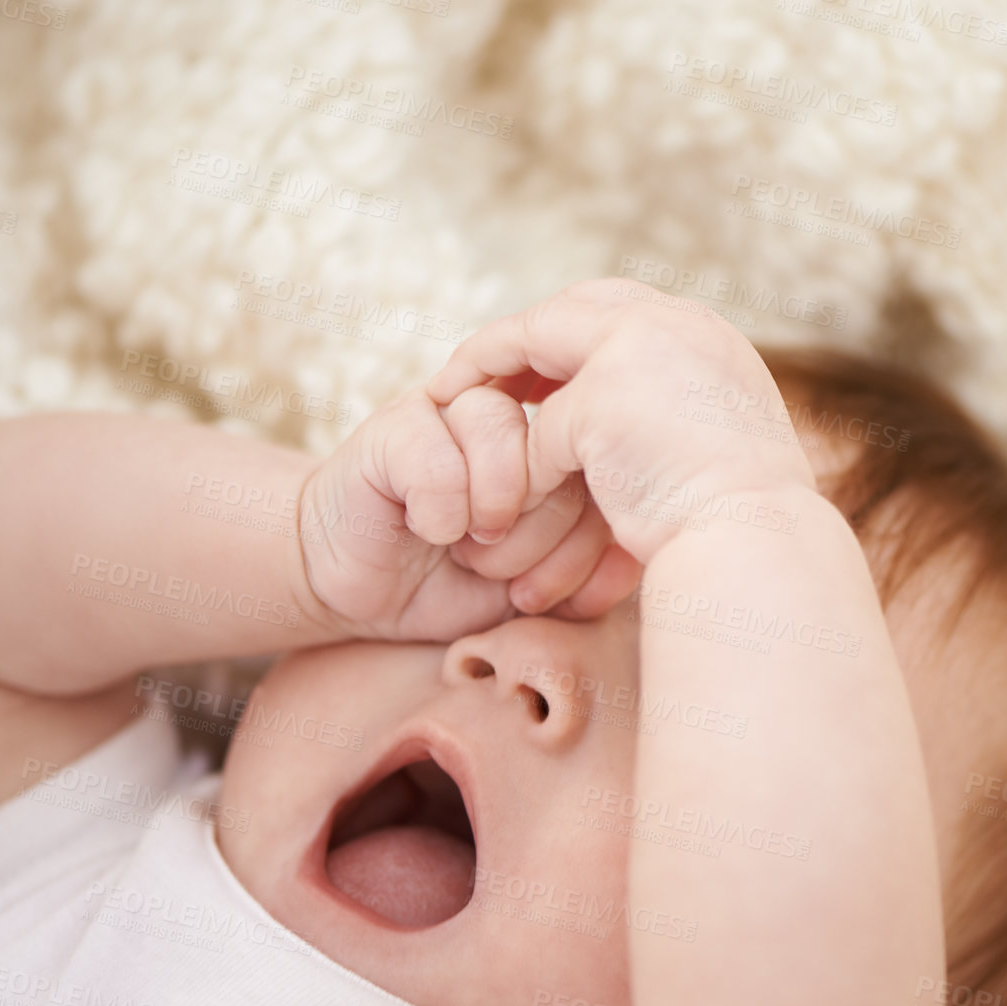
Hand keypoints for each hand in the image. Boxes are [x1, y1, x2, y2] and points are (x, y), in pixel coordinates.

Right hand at [298, 385, 638, 641]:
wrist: (363, 592)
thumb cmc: (459, 584)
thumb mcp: (542, 577)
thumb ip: (590, 553)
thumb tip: (643, 543)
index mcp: (555, 444)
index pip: (608, 458)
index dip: (598, 531)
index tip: (569, 593)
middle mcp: (507, 416)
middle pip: (563, 440)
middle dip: (547, 530)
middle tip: (516, 578)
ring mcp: (450, 411)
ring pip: (505, 427)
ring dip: (498, 509)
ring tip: (477, 550)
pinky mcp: (394, 427)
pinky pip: (440, 454)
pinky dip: (444, 511)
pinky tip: (433, 534)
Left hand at [426, 279, 816, 563]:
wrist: (761, 548)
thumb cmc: (747, 526)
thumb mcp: (717, 453)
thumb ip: (674, 421)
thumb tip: (634, 434)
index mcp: (712, 338)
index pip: (625, 312)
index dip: (575, 337)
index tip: (541, 373)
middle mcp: (681, 323)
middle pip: (577, 305)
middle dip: (524, 335)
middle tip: (480, 371)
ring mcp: (641, 349)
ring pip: (539, 343)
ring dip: (496, 375)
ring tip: (456, 405)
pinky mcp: (603, 396)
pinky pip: (540, 428)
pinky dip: (522, 465)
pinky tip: (507, 504)